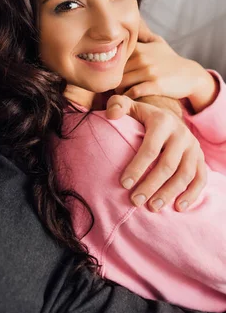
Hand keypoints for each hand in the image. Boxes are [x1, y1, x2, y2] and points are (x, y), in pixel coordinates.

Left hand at [106, 95, 206, 211]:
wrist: (168, 117)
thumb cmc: (142, 116)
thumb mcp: (130, 106)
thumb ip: (117, 105)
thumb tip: (111, 115)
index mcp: (162, 121)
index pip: (150, 148)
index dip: (137, 167)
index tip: (124, 184)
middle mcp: (181, 134)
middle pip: (167, 165)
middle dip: (150, 185)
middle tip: (135, 201)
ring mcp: (193, 147)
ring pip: (185, 174)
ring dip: (169, 193)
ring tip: (152, 208)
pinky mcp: (200, 158)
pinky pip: (200, 179)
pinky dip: (191, 195)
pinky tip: (178, 207)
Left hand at [116, 24, 217, 112]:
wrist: (190, 75)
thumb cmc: (170, 60)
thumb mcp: (157, 42)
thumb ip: (141, 35)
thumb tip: (129, 23)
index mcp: (139, 48)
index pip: (113, 57)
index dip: (108, 67)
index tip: (110, 74)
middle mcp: (142, 58)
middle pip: (115, 71)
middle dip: (112, 80)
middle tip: (113, 87)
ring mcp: (148, 71)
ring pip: (121, 83)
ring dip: (118, 90)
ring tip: (120, 92)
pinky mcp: (155, 85)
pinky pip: (133, 92)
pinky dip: (127, 97)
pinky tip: (129, 98)